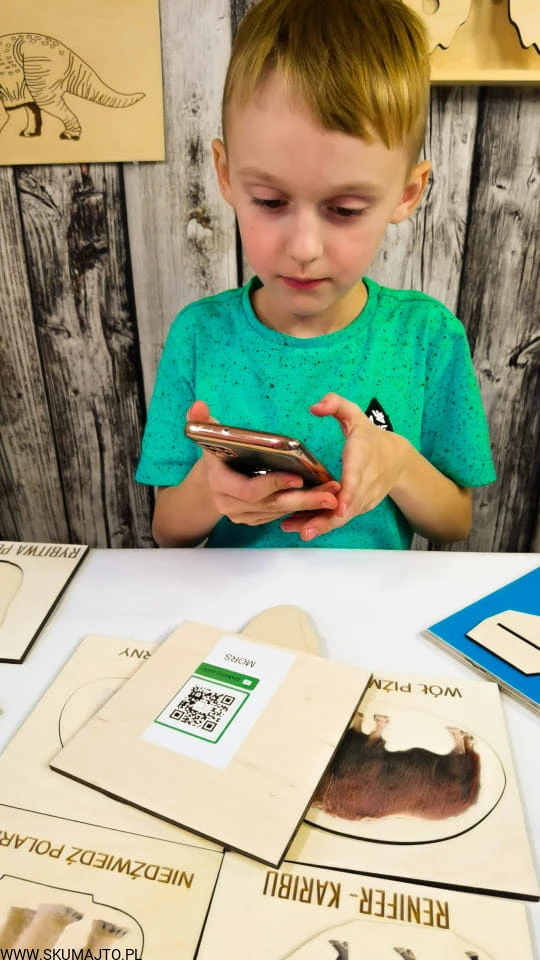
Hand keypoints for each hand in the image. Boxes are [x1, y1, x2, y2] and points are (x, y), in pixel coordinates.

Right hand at [186, 400, 340, 525]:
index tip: (298, 477)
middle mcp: (230, 504)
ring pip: (279, 513)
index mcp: (220, 484)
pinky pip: (279, 516)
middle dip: (303, 500)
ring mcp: (243, 515)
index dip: (274, 484)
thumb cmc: (214, 455)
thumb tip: (198, 405)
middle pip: (271, 505)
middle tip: (330, 494)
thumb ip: (201, 422)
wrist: (207, 484)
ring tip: (333, 494)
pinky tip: (320, 499)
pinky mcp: (255, 519)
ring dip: (308, 505)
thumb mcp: (206, 436)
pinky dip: (300, 509)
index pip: (250, 490)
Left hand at [280, 393, 409, 540]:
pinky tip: (304, 527)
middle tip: (306, 530)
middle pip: (347, 504)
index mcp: (362, 456)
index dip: (348, 493)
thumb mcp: (354, 414)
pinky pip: (343, 517)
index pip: (356, 476)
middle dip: (327, 519)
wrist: (398, 459)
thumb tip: (315, 407)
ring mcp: (365, 496)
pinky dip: (326, 524)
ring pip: (344, 515)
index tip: (339, 507)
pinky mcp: (362, 506)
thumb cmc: (370, 436)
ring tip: (298, 531)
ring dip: (322, 525)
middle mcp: (366, 480)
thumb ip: (335, 404)